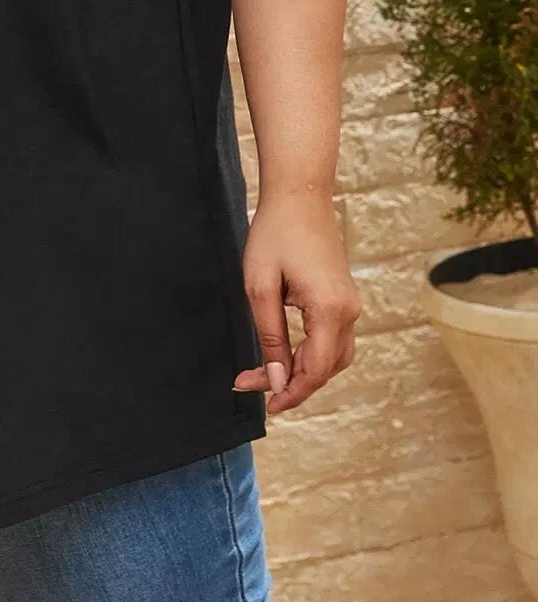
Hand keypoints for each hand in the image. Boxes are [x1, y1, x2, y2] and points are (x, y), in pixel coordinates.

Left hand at [232, 192, 359, 415]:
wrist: (299, 195)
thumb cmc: (275, 235)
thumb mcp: (260, 287)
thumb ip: (270, 337)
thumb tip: (278, 380)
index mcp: (329, 311)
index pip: (315, 371)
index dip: (290, 393)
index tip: (264, 405)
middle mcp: (348, 312)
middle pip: (325, 369)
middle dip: (291, 383)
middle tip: (250, 384)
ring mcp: (350, 305)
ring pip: (333, 358)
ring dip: (303, 371)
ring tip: (266, 373)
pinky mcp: (344, 298)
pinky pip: (333, 339)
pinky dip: (311, 353)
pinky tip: (285, 351)